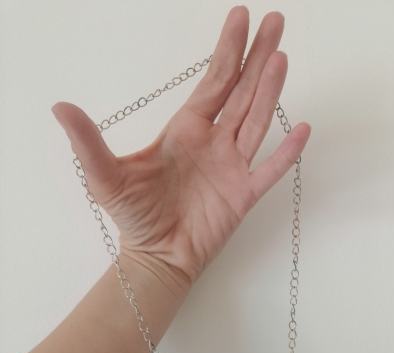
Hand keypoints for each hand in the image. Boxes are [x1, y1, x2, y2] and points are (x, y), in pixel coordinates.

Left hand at [51, 5, 310, 288]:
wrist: (156, 256)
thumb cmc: (134, 217)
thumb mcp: (105, 176)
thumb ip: (89, 142)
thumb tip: (60, 107)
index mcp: (186, 130)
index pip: (213, 82)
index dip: (227, 50)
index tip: (241, 17)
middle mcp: (214, 142)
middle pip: (242, 91)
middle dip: (258, 56)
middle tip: (275, 21)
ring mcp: (232, 167)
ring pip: (256, 120)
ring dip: (270, 91)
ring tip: (281, 58)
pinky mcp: (243, 195)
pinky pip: (269, 170)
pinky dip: (286, 153)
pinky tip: (302, 129)